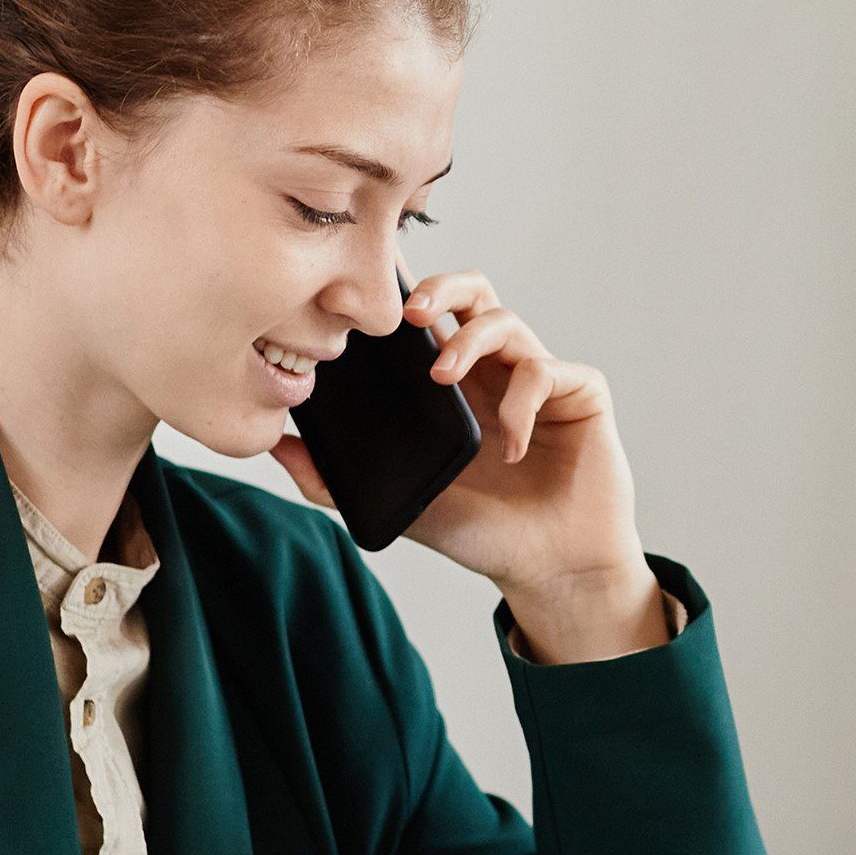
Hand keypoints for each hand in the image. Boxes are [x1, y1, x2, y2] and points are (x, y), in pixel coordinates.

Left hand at [272, 271, 665, 661]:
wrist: (549, 571)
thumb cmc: (484, 534)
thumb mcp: (401, 504)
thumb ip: (337, 481)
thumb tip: (275, 445)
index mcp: (451, 386)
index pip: (426, 318)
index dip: (400, 291)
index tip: (365, 283)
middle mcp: (494, 371)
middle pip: (470, 292)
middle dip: (439, 287)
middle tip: (408, 313)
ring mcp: (538, 378)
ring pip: (505, 320)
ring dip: (469, 340)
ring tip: (443, 378)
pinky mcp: (580, 392)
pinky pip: (547, 370)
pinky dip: (522, 401)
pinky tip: (512, 446)